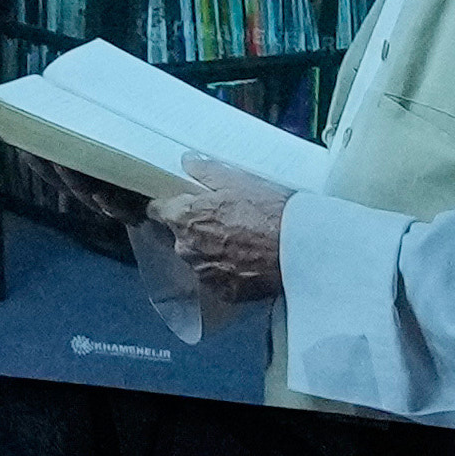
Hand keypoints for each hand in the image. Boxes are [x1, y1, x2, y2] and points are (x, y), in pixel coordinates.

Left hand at [149, 169, 288, 299]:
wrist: (297, 250)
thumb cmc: (267, 210)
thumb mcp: (237, 180)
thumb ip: (205, 171)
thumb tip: (186, 162)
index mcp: (183, 218)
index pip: (157, 210)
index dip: (169, 204)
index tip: (182, 202)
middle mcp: (185, 249)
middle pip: (179, 235)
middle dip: (194, 228)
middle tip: (223, 220)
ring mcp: (203, 274)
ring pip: (197, 259)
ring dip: (209, 251)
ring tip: (238, 242)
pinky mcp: (222, 293)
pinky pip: (216, 278)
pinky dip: (226, 271)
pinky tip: (246, 262)